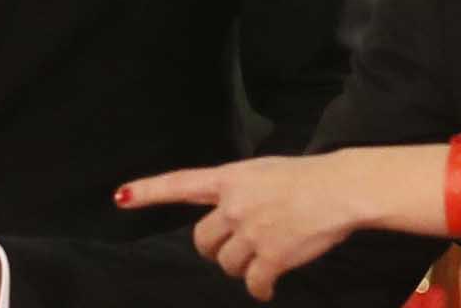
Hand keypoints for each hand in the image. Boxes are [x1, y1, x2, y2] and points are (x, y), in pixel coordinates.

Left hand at [117, 151, 373, 300]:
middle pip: (202, 240)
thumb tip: (230, 216)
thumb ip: (239, 191)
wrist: (339, 190)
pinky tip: (268, 286)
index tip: (121, 197)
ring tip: (263, 258)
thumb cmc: (307, 179)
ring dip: (241, 267)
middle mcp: (233, 204)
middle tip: (234, 248)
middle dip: (214, 249)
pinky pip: (253, 284)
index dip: (148, 191)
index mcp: (230, 177)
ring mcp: (251, 231)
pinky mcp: (270, 256)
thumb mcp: (263, 171)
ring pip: (227, 263)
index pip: (180, 184)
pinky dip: (260, 288)